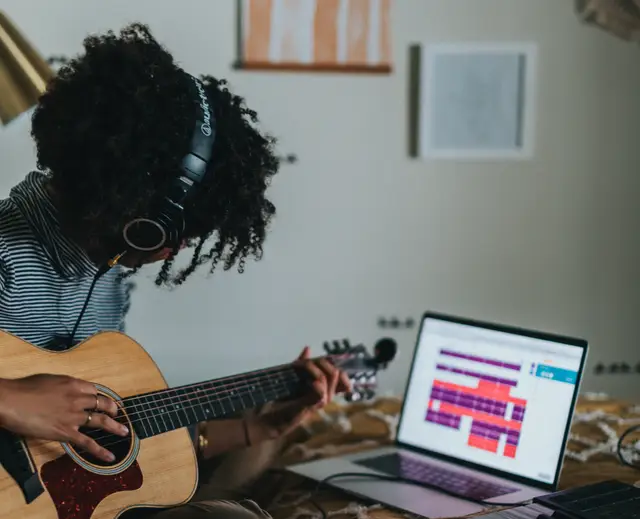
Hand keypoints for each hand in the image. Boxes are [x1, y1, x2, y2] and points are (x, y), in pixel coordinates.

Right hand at [0, 374, 128, 461]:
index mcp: (73, 384)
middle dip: (112, 408)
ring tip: (124, 431)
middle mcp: (77, 399)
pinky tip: (110, 455)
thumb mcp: (48, 380)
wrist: (12, 401)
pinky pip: (87, 442)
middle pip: (102, 403)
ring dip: (114, 426)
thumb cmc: (24, 389)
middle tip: (117, 413)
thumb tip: (64, 391)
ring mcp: (73, 416)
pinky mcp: (65, 432)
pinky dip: (100, 450)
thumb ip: (61, 386)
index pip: (94, 390)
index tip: (102, 400)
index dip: (99, 396)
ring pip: (101, 421)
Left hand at [247, 347, 350, 441]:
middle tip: (304, 362)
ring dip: (313, 367)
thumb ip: (302, 364)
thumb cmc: (282, 399)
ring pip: (329, 378)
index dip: (338, 366)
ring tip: (299, 366)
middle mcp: (326, 396)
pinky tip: (306, 379)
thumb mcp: (293, 377)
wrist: (270, 417)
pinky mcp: (309, 406)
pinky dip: (316, 382)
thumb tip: (308, 348)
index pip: (343, 378)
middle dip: (321, 362)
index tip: (323, 360)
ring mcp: (319, 402)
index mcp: (325, 390)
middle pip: (337, 373)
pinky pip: (320, 392)